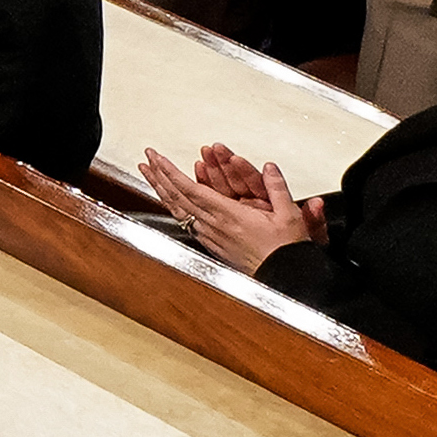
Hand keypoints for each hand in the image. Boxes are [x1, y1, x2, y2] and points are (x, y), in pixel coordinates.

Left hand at [133, 140, 321, 265]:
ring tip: (150, 174)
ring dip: (161, 190)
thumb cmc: (286, 251)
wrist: (285, 278)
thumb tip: (269, 168)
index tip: (157, 158)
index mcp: (229, 215)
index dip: (171, 172)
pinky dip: (173, 206)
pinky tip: (168, 200)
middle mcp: (214, 225)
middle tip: (147, 159)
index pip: (191, 190)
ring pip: (178, 209)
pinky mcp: (212, 243)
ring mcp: (210, 235)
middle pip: (177, 197)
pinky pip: (185, 220)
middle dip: (160, 175)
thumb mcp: (289, 216)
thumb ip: (277, 189)